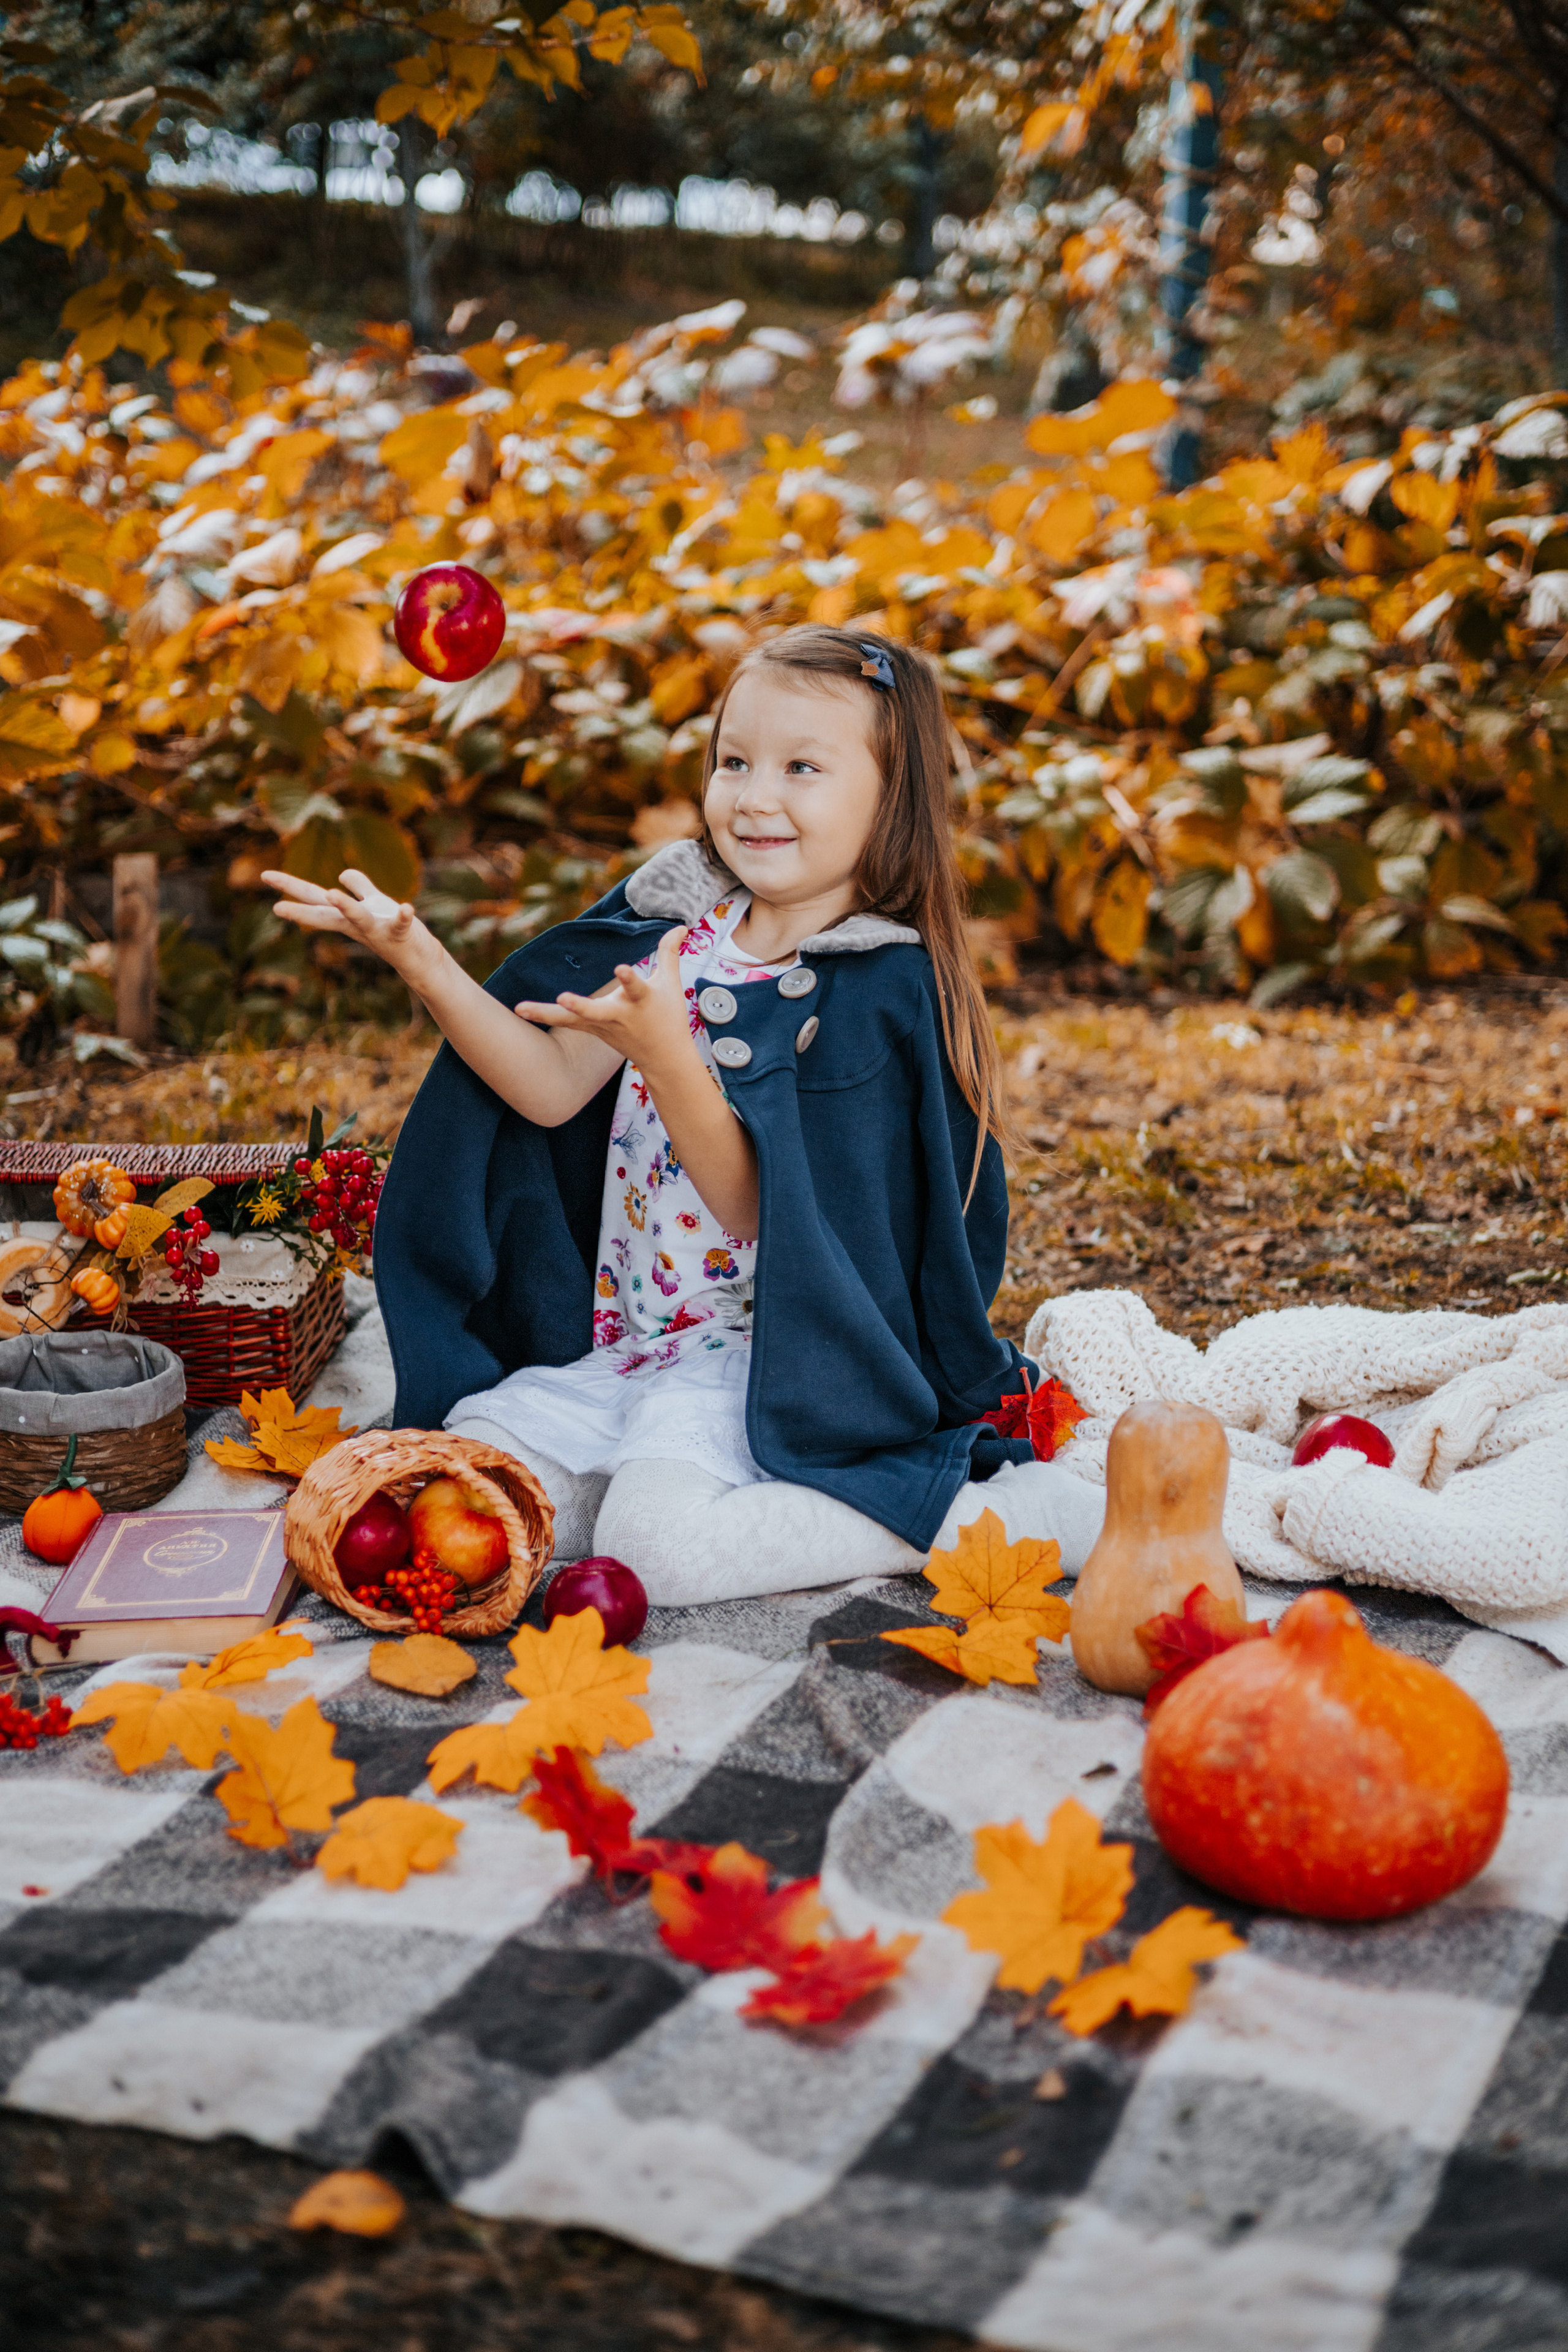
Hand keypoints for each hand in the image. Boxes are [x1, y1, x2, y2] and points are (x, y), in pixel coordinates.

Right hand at [263, 868, 425, 973]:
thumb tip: (342, 873)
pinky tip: (407, 908)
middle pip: (324, 912)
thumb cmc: (392, 929)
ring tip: (332, 894)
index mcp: (346, 914)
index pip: (315, 898)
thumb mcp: (373, 903)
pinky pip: (401, 924)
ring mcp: (376, 930)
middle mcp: (356, 924)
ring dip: (346, 907)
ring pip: (359, 918)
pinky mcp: (400, 934)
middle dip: (300, 908)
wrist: (418, 957)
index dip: (291, 886)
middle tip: (276, 906)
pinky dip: (403, 916)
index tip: (265, 876)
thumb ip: (360, 887)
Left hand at [514, 927, 697, 1076]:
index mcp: (641, 1001)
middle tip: (564, 998)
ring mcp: (602, 1025)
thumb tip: (682, 926)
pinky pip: (565, 1022)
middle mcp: (619, 1016)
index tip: (621, 968)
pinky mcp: (591, 1030)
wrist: (663, 1059)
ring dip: (546, 1013)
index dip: (629, 979)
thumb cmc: (668, 1018)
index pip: (635, 988)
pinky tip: (522, 1010)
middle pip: (596, 1011)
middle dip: (580, 1006)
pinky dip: (544, 1015)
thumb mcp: (671, 985)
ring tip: (520, 1008)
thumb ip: (670, 953)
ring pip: (571, 1021)